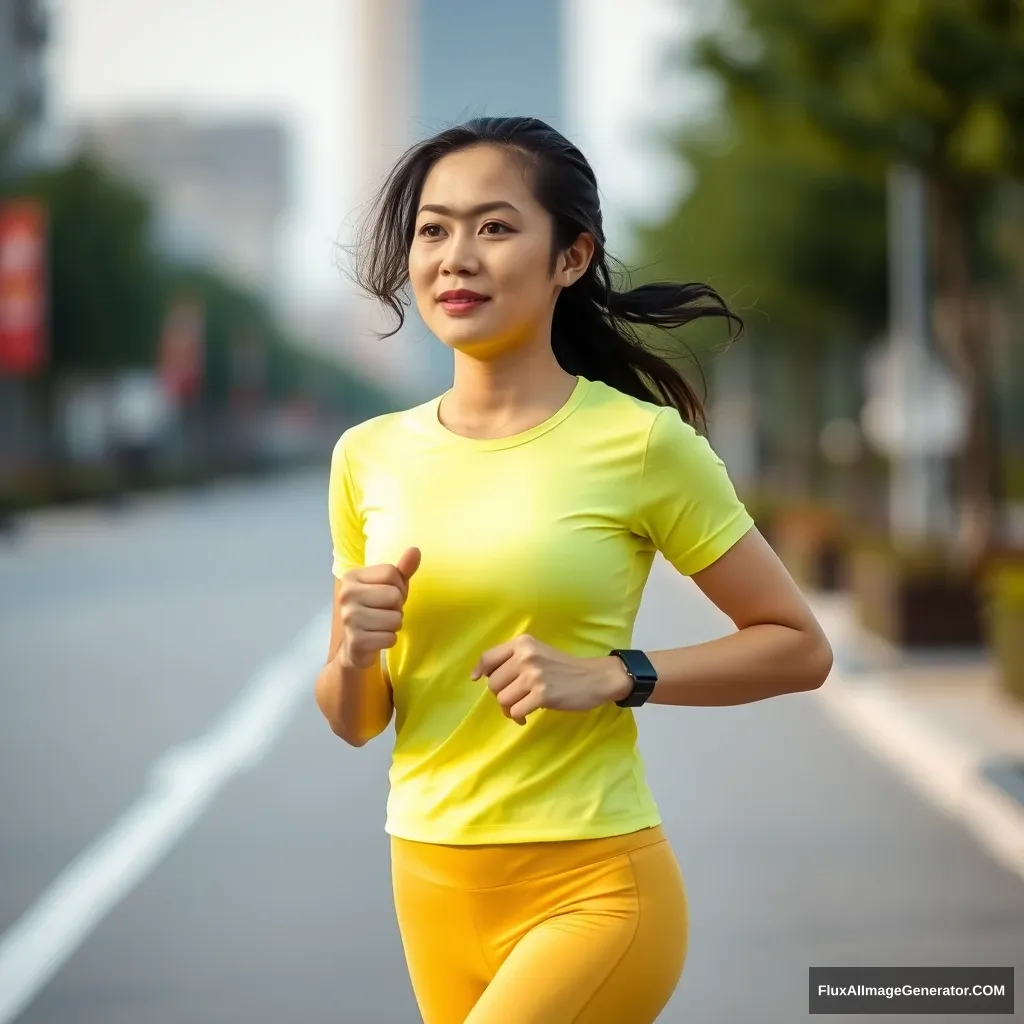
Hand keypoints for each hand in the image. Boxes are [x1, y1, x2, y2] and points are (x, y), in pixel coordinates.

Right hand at [337, 547, 420, 669]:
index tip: (389, 596)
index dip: (399, 586)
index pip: (391, 573)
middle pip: (394, 595)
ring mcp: (349, 619)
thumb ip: (403, 569)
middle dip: (397, 607)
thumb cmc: (376, 609)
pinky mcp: (356, 641)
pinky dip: (389, 640)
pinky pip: (390, 638)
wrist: (356, 645)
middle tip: (385, 612)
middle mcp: (346, 595)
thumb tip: (415, 550)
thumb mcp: (390, 586)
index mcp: (352, 577)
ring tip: (381, 625)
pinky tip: (377, 638)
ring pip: (395, 619)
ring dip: (394, 624)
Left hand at [471, 635, 631, 725]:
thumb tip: (480, 675)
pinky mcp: (542, 694)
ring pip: (502, 700)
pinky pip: (516, 711)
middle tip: (515, 698)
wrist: (594, 678)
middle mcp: (526, 656)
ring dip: (509, 708)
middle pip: (493, 683)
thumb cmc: (564, 667)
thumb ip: (513, 659)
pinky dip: (518, 717)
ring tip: (522, 707)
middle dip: (501, 695)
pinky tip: (526, 716)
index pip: (488, 657)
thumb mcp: (538, 653)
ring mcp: (534, 675)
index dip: (479, 670)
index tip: (477, 679)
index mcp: (523, 643)